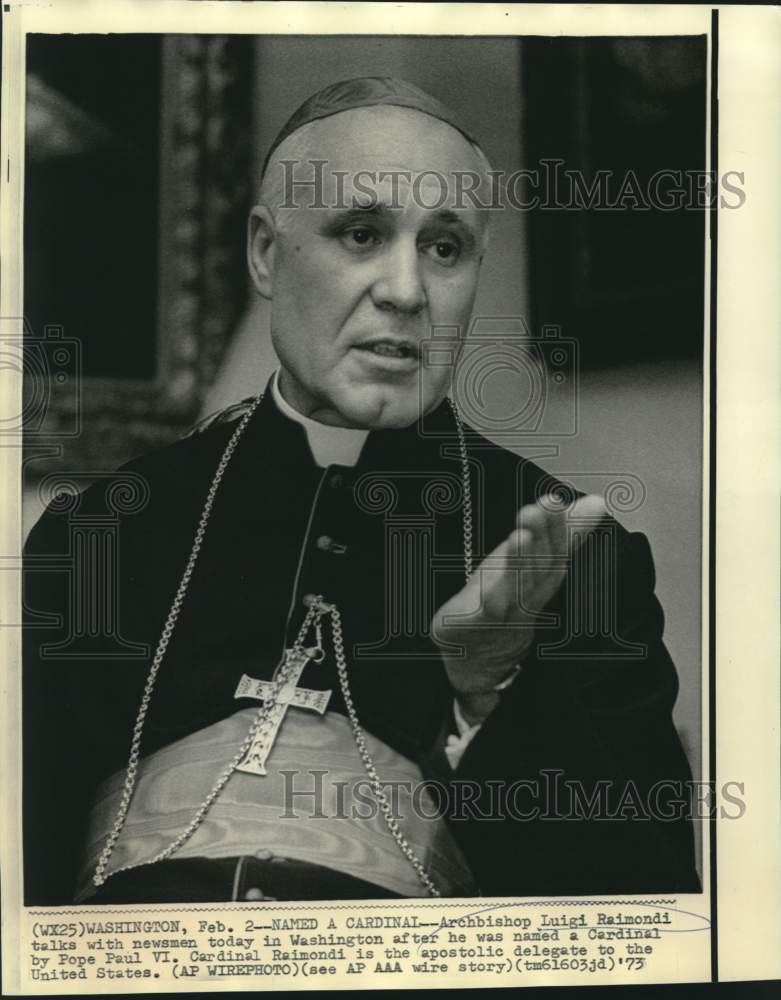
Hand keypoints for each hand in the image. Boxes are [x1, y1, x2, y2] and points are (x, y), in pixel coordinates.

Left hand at [432, 493, 606, 713]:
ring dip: (521, 564)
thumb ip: (561, 534)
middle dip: (543, 537)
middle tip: (542, 507)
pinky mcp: (474, 627)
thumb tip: (599, 501)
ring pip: (517, 589)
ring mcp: (503, 617)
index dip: (558, 527)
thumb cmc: (500, 603)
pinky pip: (486, 615)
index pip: (555, 551)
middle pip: (539, 567)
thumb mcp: (526, 563)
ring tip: (522, 535)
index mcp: (539, 580)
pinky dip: (491, 599)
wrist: (475, 660)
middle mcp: (527, 599)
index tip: (555, 499)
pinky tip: (490, 584)